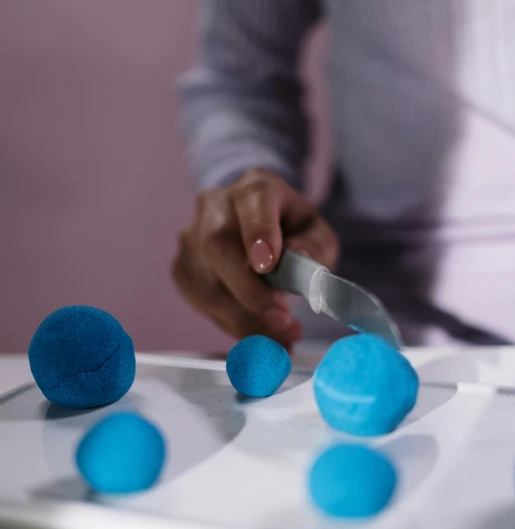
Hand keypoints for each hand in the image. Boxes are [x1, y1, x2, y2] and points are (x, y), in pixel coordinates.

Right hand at [172, 169, 338, 348]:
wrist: (256, 234)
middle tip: (281, 320)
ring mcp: (191, 238)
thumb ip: (314, 248)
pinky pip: (203, 303)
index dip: (258, 231)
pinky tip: (259, 337)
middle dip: (250, 291)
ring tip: (281, 341)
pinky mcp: (182, 269)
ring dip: (245, 319)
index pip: (252, 201)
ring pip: (207, 283)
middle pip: (219, 245)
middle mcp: (215, 207)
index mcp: (255, 188)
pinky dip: (233, 326)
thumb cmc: (290, 235)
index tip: (269, 265)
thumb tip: (298, 260)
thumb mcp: (316, 236)